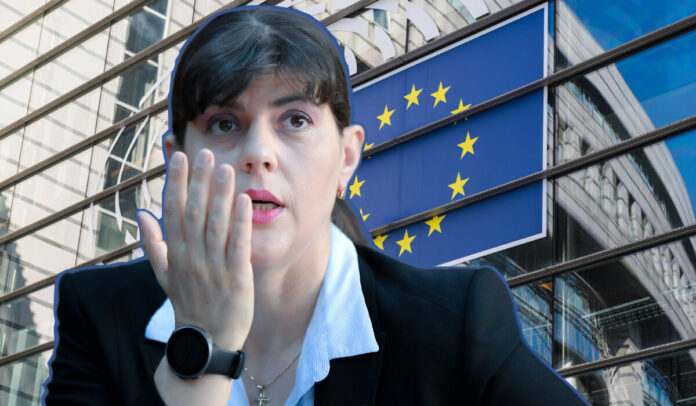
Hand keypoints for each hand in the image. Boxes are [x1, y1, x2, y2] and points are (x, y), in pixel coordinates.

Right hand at [136, 149, 252, 350]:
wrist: (205, 342)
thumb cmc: (188, 303)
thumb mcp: (163, 275)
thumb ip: (152, 244)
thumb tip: (140, 214)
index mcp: (174, 253)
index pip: (172, 211)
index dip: (175, 182)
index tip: (178, 156)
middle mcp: (191, 257)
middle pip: (194, 212)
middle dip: (199, 182)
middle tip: (205, 153)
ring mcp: (213, 267)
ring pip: (215, 225)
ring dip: (220, 196)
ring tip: (227, 169)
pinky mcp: (236, 278)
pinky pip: (237, 246)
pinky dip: (240, 223)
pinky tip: (244, 201)